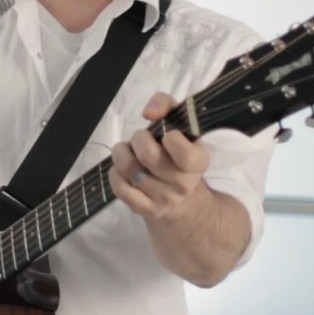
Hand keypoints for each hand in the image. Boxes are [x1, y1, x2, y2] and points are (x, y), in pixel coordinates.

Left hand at [109, 92, 210, 222]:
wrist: (183, 200)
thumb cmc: (178, 153)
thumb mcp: (180, 124)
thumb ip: (166, 105)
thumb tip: (149, 112)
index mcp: (198, 161)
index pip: (180, 148)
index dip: (168, 136)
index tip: (166, 134)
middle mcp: (183, 183)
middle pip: (147, 155)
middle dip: (138, 139)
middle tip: (141, 139)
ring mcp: (164, 199)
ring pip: (130, 171)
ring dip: (122, 154)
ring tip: (128, 151)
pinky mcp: (145, 209)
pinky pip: (121, 189)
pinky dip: (115, 174)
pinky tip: (121, 169)